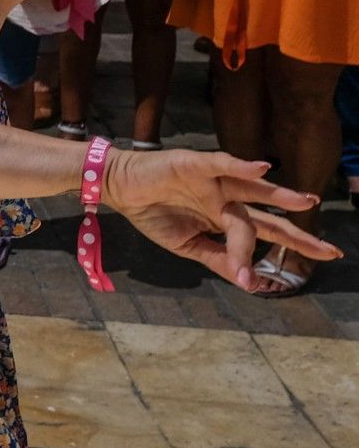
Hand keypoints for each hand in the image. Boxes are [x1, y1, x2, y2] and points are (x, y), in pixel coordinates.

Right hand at [102, 147, 337, 290]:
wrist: (118, 189)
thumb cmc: (151, 213)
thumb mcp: (187, 246)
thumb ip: (219, 259)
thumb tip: (251, 283)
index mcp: (224, 218)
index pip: (264, 235)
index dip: (286, 251)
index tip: (292, 273)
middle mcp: (226, 198)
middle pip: (267, 217)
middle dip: (297, 234)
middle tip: (329, 251)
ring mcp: (213, 181)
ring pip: (252, 189)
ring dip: (279, 195)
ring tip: (306, 202)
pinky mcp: (194, 164)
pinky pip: (221, 163)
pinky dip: (240, 165)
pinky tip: (261, 168)